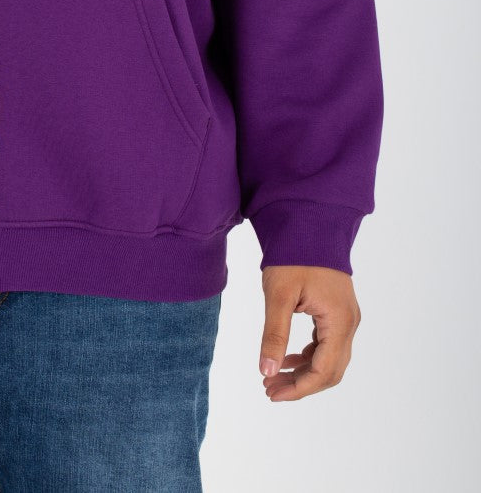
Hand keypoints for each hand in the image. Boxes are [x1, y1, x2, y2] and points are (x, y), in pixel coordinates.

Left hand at [258, 265, 361, 400]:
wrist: (309, 221)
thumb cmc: (294, 254)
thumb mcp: (278, 295)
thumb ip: (274, 334)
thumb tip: (266, 371)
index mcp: (339, 321)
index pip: (323, 371)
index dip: (298, 389)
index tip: (271, 393)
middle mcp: (349, 322)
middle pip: (330, 370)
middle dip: (300, 384)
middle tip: (269, 389)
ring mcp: (346, 317)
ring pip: (329, 359)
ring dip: (303, 372)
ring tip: (273, 376)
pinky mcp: (337, 310)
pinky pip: (327, 344)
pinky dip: (308, 356)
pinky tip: (286, 358)